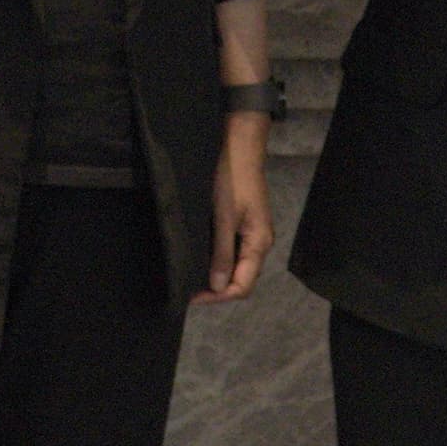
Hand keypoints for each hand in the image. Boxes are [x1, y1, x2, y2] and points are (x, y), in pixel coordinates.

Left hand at [199, 112, 272, 303]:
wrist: (238, 148)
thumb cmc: (231, 181)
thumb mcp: (224, 218)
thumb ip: (222, 253)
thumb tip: (217, 287)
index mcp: (259, 243)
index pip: (242, 286)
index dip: (218, 296)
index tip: (192, 296)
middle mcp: (259, 243)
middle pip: (240, 279)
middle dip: (216, 288)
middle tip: (187, 289)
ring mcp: (252, 234)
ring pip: (236, 266)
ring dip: (216, 274)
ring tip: (190, 276)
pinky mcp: (244, 224)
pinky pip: (233, 251)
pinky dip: (218, 259)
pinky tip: (201, 258)